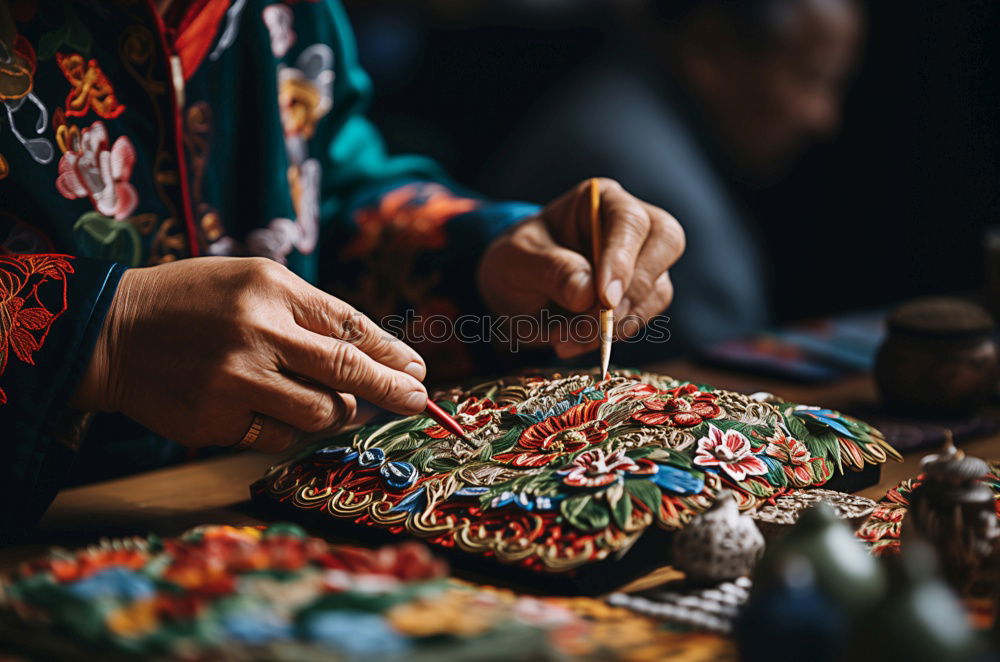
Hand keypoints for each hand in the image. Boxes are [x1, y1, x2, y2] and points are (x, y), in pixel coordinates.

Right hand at [71, 257, 427, 452]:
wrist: (111, 332)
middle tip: (418, 400)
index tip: (416, 371)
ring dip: (338, 413)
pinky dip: (292, 428)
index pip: (350, 326)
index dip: (390, 354)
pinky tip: (277, 411)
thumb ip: (310, 315)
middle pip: (347, 371)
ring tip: (333, 403)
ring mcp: (235, 381)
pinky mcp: (216, 420)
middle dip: (392, 389)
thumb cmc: (195, 302)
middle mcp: (258, 333)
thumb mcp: (253, 283)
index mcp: (273, 289)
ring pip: (321, 413)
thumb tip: (373, 359)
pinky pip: (281, 436)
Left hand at [477, 178, 684, 356]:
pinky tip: (571, 342)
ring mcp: (642, 262)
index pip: (628, 220)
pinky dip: (609, 338)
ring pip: (656, 290)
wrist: (514, 292)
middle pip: (666, 244)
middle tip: (599, 322)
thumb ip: (551, 270)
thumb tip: (588, 294)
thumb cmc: (516, 262)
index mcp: (600, 200)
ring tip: (564, 338)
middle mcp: (630, 226)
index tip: (605, 298)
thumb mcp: (517, 261)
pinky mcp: (641, 296)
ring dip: (615, 324)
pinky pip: (641, 318)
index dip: (623, 258)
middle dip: (634, 289)